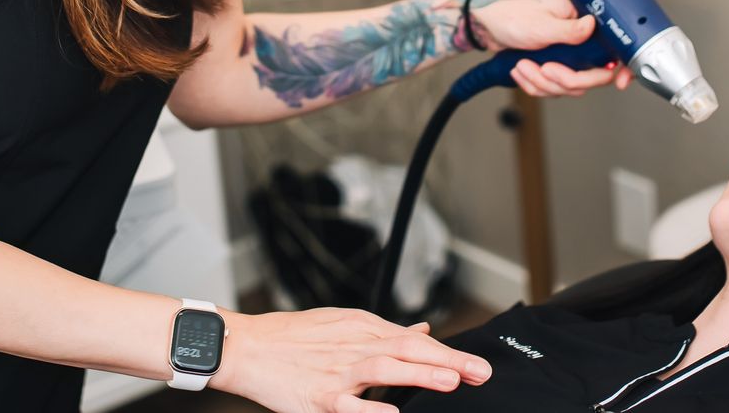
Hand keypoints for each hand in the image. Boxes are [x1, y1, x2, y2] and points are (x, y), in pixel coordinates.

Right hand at [213, 307, 491, 412]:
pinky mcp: (318, 396)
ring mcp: (337, 371)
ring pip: (384, 369)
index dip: (448, 352)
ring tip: (451, 381)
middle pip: (407, 350)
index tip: (478, 365)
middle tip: (480, 372)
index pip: (413, 340)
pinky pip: (349, 405)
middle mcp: (354, 346)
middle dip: (448, 361)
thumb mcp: (343, 324)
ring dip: (419, 375)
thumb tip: (423, 331)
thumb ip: (385, 332)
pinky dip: (371, 409)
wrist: (248, 346)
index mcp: (362, 328)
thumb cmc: (295, 337)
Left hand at [471, 0, 633, 95]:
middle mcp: (581, 38)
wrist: (485, 25)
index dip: (622, 67)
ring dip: (543, 82)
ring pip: (571, 86)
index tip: (622, 82)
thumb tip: (594, 26)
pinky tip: (520, 71)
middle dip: (566, 79)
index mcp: (583, 19)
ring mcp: (568, 55)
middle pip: (593, 74)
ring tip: (522, 66)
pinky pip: (553, 88)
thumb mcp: (540, 24)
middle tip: (545, 70)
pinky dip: (535, 84)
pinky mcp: (555, 66)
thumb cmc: (511, 14)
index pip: (614, 46)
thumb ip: (570, 30)